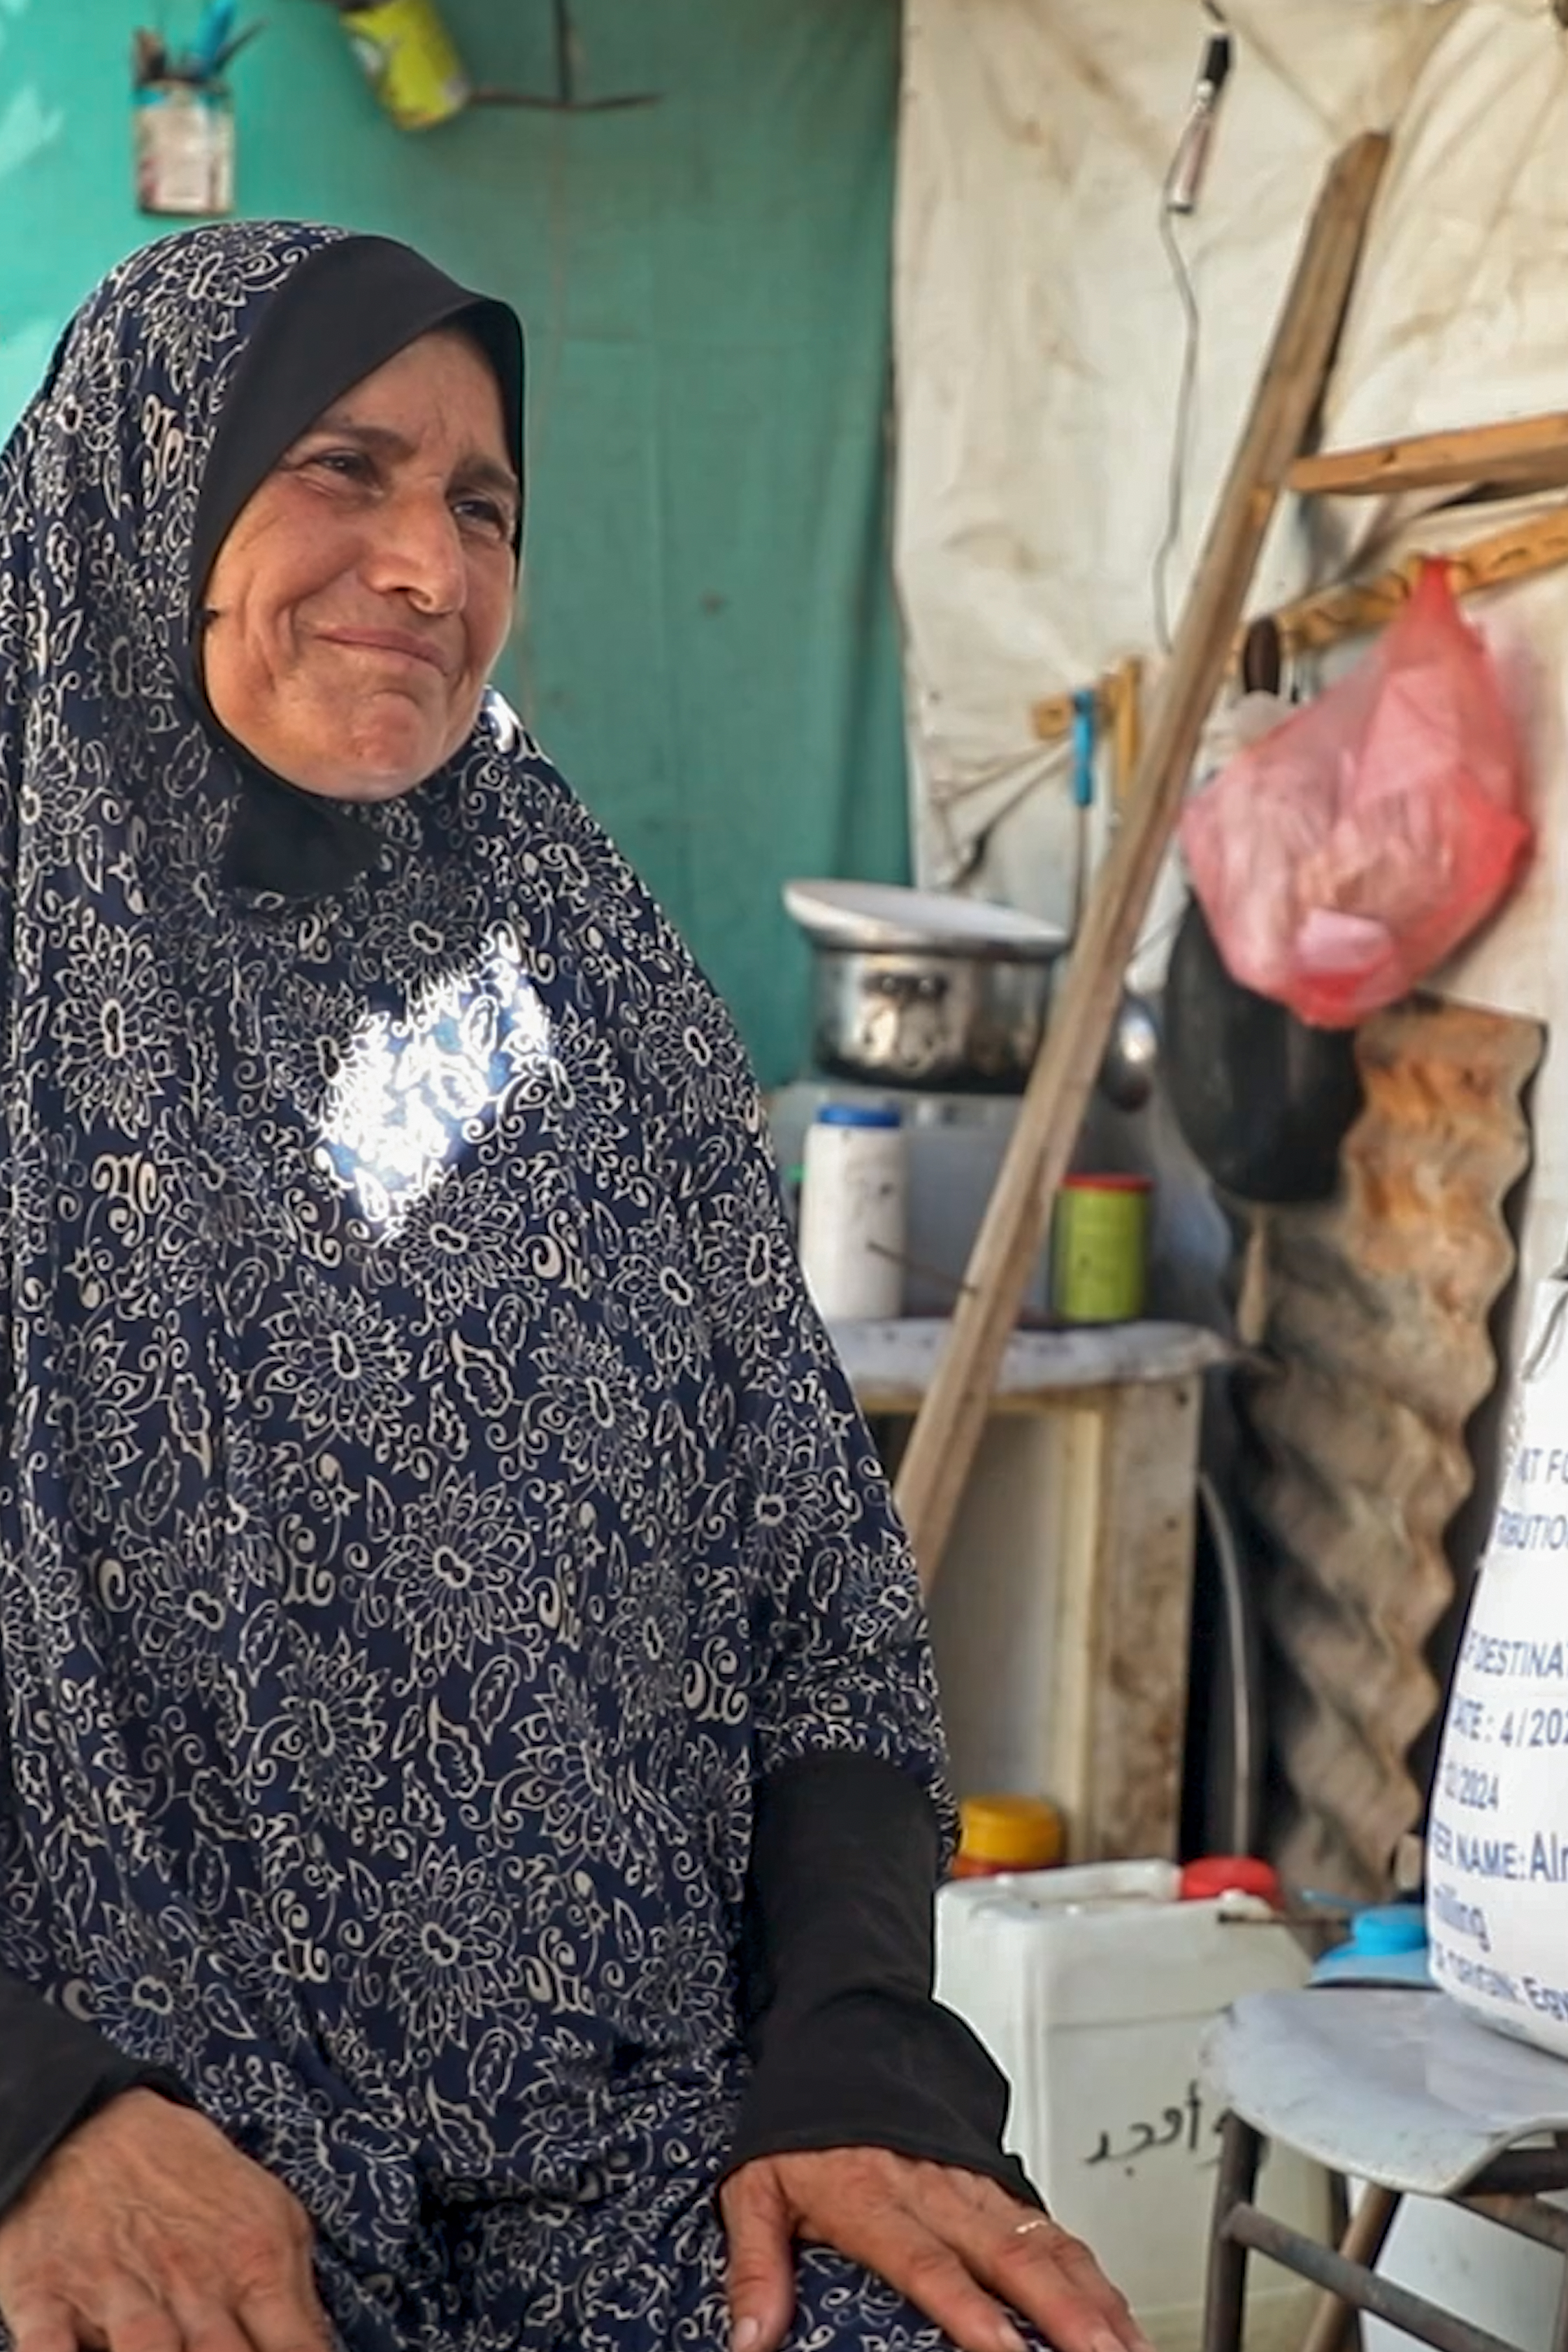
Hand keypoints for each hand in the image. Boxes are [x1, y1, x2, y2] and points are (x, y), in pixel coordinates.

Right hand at [0, 2087, 331, 2351]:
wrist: (91, 2121)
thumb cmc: (186, 2176)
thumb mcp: (268, 2213)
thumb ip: (294, 2291)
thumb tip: (313, 2351)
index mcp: (253, 2264)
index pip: (296, 2347)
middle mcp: (190, 2285)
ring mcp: (118, 2292)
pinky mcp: (46, 2296)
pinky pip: (48, 2349)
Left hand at [720, 2147, 1151, 2351]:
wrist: (839, 2041)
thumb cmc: (800, 2125)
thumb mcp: (756, 2190)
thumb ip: (755, 2266)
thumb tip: (747, 2338)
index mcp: (872, 2196)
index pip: (927, 2261)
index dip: (967, 2307)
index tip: (1002, 2348)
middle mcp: (933, 2189)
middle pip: (1007, 2255)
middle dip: (1060, 2311)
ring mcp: (973, 2184)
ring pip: (1044, 2244)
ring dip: (1091, 2298)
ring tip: (1125, 2347)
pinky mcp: (997, 2183)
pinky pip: (1053, 2230)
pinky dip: (1094, 2275)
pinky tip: (1120, 2314)